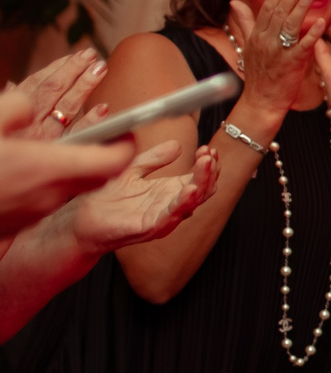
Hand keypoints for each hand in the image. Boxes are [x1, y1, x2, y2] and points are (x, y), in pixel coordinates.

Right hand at [0, 81, 138, 236]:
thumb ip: (14, 108)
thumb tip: (29, 105)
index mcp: (48, 167)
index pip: (114, 161)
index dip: (126, 144)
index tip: (125, 130)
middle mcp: (51, 194)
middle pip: (99, 177)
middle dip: (105, 157)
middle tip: (100, 138)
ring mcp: (37, 212)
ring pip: (73, 189)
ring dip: (75, 170)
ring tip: (58, 150)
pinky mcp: (21, 222)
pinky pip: (47, 200)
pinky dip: (48, 184)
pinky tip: (27, 171)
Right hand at [8, 49, 110, 142]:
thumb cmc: (10, 144)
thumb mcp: (3, 118)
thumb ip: (10, 102)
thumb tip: (12, 85)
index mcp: (18, 109)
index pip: (37, 82)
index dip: (58, 67)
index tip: (77, 55)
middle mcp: (30, 120)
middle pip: (54, 89)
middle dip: (74, 69)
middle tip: (92, 55)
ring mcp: (45, 136)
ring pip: (67, 105)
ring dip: (85, 85)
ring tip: (100, 69)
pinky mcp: (60, 152)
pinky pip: (77, 134)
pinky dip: (90, 121)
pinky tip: (104, 108)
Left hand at [69, 135, 217, 253]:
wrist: (79, 220)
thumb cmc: (103, 199)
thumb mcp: (131, 170)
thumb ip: (153, 159)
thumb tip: (177, 145)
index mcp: (168, 191)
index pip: (199, 177)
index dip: (207, 163)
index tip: (207, 149)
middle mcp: (169, 205)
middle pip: (203, 189)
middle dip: (211, 171)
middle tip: (210, 155)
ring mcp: (161, 217)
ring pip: (192, 202)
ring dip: (203, 182)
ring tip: (206, 164)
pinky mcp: (148, 228)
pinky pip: (171, 216)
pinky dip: (183, 203)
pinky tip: (190, 189)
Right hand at [227, 0, 324, 113]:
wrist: (261, 101)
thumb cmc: (259, 74)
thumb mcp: (249, 46)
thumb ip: (246, 23)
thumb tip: (235, 2)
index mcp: (257, 35)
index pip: (268, 7)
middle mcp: (265, 41)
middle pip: (278, 11)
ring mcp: (277, 52)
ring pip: (288, 25)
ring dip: (300, 7)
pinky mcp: (290, 65)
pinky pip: (302, 47)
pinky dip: (311, 34)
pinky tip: (321, 23)